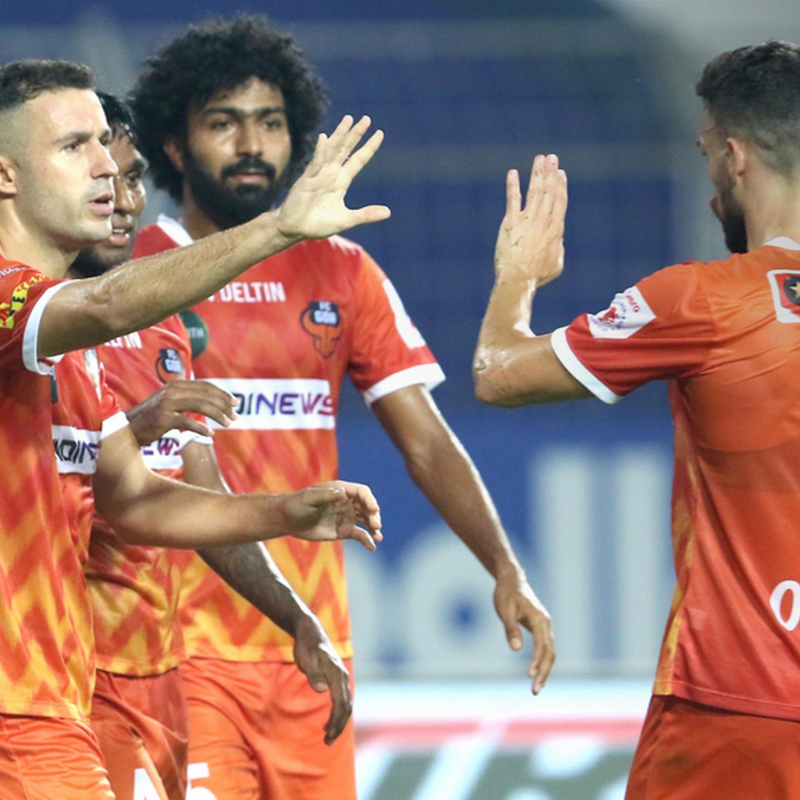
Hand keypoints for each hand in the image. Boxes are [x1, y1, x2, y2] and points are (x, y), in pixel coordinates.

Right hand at [126, 379, 237, 445]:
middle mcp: (172, 391)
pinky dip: (201, 428)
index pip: (205, 386)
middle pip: (205, 395)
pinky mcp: (163, 419)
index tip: (235, 402)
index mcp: (176, 385)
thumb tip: (214, 401)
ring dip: (217, 415)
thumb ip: (188, 398)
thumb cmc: (153, 418)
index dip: (222, 393)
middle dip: (224, 405)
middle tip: (235, 416)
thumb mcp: (171, 402)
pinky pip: (187, 422)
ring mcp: (166, 404)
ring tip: (228, 424)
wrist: (128, 429)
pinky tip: (211, 434)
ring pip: (200, 406)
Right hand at [275, 115, 390, 241]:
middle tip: (367, 118)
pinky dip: (320, 151)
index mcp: (341, 182)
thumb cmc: (318, 224)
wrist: (295, 229)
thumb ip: (366, 215)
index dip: (368, 147)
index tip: (380, 133)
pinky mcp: (306, 179)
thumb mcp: (346, 219)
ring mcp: (318, 174)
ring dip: (340, 135)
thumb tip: (388, 212)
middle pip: (345, 149)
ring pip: (331, 150)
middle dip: (356, 134)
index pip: (358, 160)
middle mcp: (331, 174)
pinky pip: (314, 163)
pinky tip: (324, 138)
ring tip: (348, 119)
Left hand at [285, 481, 382, 549]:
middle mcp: (347, 502)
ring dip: (374, 528)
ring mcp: (346, 517)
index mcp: (341, 490)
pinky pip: (359, 535)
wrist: (287, 520)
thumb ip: (325, 495)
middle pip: (367, 507)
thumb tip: (342, 492)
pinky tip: (372, 547)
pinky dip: (367, 540)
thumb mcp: (309, 498)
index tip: (373, 510)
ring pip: (366, 521)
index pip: (361, 492)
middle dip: (374, 515)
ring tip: (378, 536)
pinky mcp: (343, 531)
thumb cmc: (297, 504)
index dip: (370, 500)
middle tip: (376, 526)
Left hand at [292, 615, 351, 744]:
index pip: (340, 702)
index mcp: (336, 673)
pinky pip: (342, 699)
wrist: (310, 631)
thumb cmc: (306, 645)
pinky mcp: (336, 678)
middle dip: (339, 726)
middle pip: (346, 706)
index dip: (335, 720)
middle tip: (327, 742)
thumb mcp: (306, 658)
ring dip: (339, 721)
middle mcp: (342, 676)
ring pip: (346, 703)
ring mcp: (340, 677)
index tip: (327, 734)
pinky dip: (339, 712)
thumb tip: (321, 689)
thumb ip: (314, 674)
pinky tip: (330, 720)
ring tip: (328, 735)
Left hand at [493, 567, 555, 694]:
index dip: (537, 661)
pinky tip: (536, 674)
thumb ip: (510, 629)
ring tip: (536, 688)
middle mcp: (545, 623)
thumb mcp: (505, 610)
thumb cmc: (506, 594)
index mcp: (538, 619)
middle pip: (550, 652)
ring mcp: (545, 626)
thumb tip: (516, 650)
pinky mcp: (541, 628)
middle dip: (543, 672)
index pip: (541, 645)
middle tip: (534, 691)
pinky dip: (543, 662)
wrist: (512, 580)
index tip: (530, 676)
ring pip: (550, 652)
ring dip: (544, 670)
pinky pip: (545, 648)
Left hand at [494, 154, 566, 287]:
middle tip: (551, 157)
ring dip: (537, 174)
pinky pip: (512, 200)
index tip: (560, 173)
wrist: (518, 278)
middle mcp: (543, 221)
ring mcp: (527, 220)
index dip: (560, 185)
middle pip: (548, 192)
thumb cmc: (537, 276)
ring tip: (539, 159)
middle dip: (550, 173)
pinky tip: (513, 173)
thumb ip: (558, 249)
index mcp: (555, 230)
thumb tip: (558, 241)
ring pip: (534, 192)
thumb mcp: (556, 264)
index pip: (559, 202)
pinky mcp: (510, 222)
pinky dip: (513, 185)